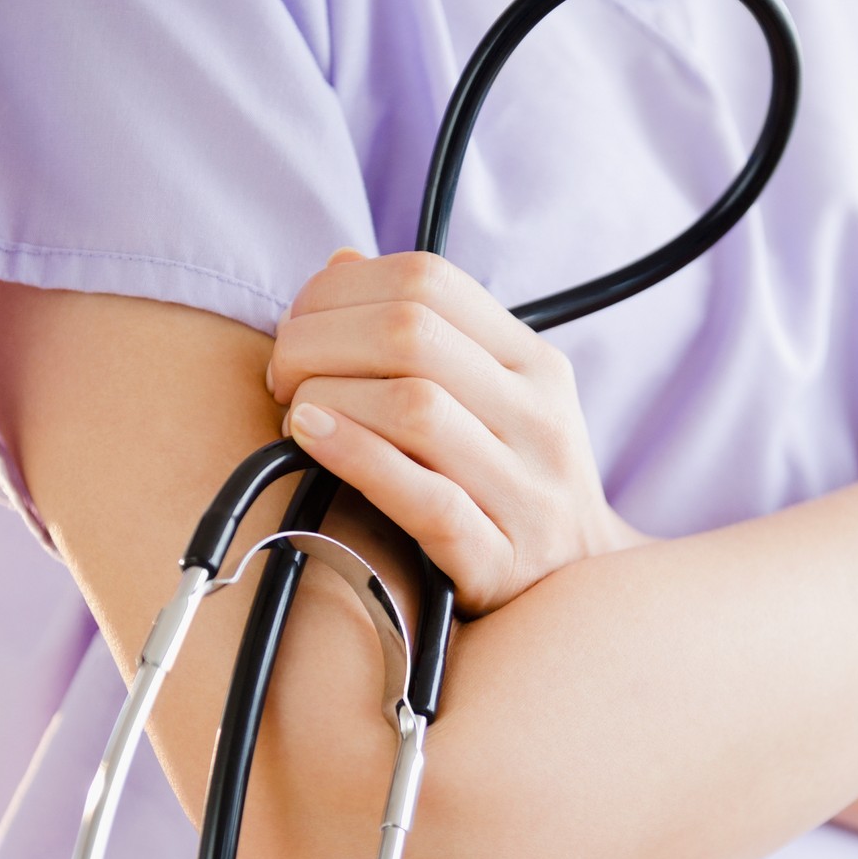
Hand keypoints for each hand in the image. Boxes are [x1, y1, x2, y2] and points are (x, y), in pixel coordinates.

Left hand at [268, 249, 640, 615]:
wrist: (576, 592)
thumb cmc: (509, 486)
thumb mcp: (491, 399)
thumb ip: (425, 336)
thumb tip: (340, 266)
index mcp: (535, 364)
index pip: (429, 280)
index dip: (340, 291)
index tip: (299, 327)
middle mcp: (540, 418)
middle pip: (411, 333)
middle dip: (318, 342)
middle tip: (281, 375)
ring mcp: (528, 490)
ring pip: (414, 407)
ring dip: (328, 397)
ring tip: (295, 414)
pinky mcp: (500, 559)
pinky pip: (422, 497)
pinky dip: (354, 457)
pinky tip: (310, 440)